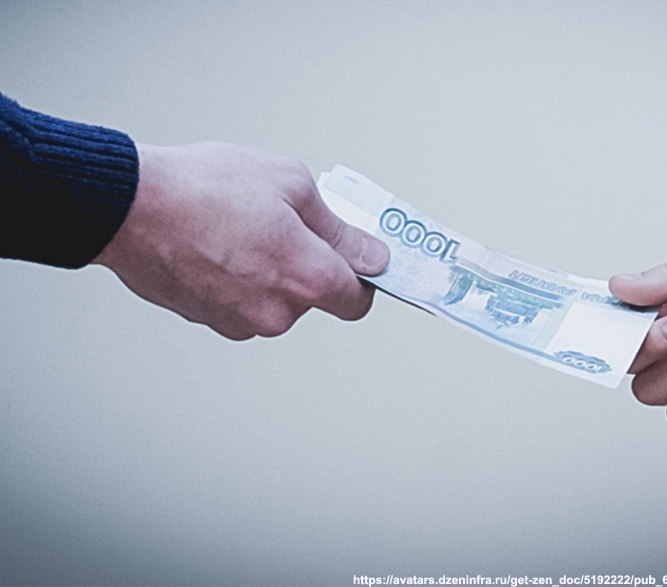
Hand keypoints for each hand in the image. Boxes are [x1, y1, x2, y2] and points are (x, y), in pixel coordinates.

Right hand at [93, 142, 388, 339]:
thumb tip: (372, 254)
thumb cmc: (205, 187)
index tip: (359, 258)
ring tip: (241, 227)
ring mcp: (239, 320)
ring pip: (273, 299)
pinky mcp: (207, 319)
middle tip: (283, 222)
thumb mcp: (291, 184)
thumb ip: (340, 229)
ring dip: (268, 270)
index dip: (362, 277)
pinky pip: (240, 300)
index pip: (358, 301)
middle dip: (306, 263)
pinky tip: (216, 243)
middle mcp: (276, 312)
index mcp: (307, 279)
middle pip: (312, 296)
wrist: (128, 206)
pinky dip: (236, 278)